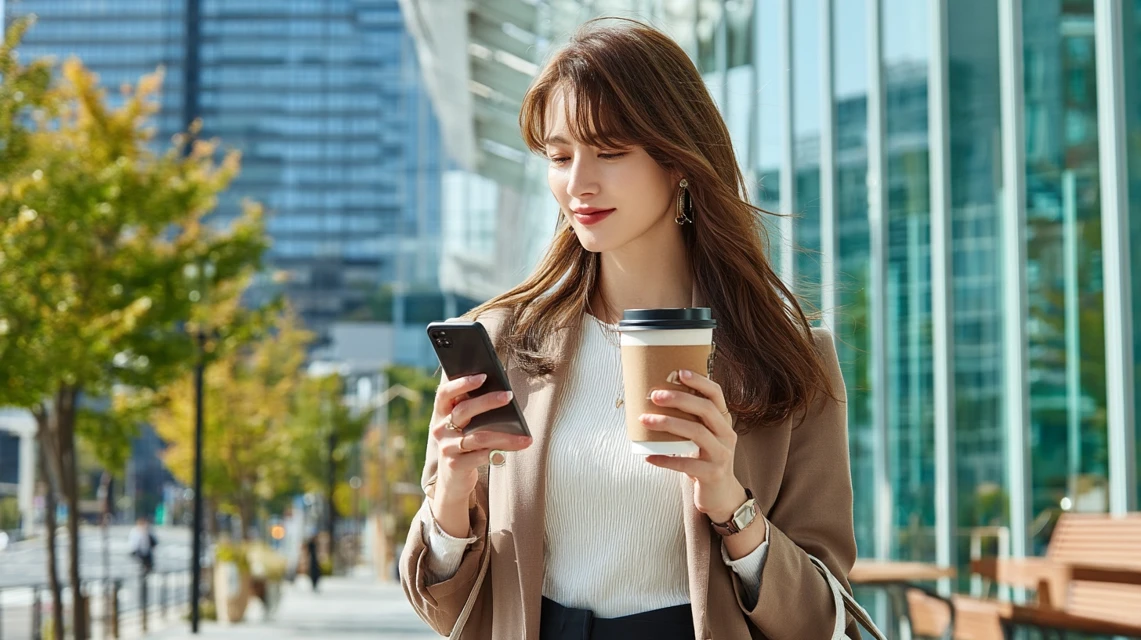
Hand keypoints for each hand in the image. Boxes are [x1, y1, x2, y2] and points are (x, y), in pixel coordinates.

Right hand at [429, 374, 531, 524]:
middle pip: (464, 410)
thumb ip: (473, 409)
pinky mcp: (455, 465)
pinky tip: (515, 448)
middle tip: (509, 395)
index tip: (483, 376)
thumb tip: (503, 393)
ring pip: (479, 437)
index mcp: (441, 413)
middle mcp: (440, 429)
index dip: (462, 383)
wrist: (453, 479)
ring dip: (506, 436)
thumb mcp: (464, 425)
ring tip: (526, 437)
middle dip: (488, 401)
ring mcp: (446, 448)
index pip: (445, 393)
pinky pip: (481, 455)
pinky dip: (499, 451)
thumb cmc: (465, 442)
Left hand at [642, 369, 746, 523]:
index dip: (700, 381)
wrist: (721, 495)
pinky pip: (687, 464)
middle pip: (706, 409)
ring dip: (668, 424)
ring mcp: (722, 455)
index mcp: (724, 421)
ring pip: (697, 433)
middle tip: (655, 396)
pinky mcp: (713, 474)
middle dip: (679, 399)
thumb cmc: (704, 459)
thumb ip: (690, 420)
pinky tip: (649, 456)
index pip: (716, 394)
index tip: (680, 372)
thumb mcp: (703, 436)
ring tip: (645, 421)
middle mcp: (727, 435)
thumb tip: (656, 398)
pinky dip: (666, 459)